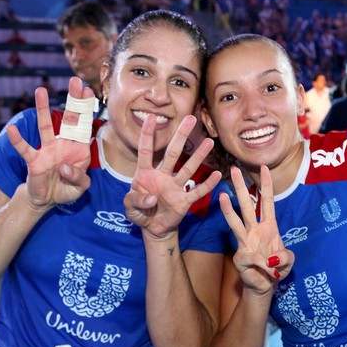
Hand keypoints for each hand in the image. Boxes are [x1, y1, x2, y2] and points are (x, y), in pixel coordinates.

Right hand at [7, 76, 92, 209]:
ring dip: (43, 109)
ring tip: (40, 90)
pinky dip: (18, 140)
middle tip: (76, 81)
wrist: (48, 199)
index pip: (84, 126)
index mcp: (79, 148)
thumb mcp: (80, 188)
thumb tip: (64, 168)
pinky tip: (12, 129)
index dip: (86, 110)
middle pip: (69, 119)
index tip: (89, 91)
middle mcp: (63, 144)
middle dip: (73, 101)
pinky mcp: (34, 160)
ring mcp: (47, 150)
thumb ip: (78, 178)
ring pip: (45, 126)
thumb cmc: (67, 189)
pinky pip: (25, 148)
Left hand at [124, 114, 221, 238]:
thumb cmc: (140, 213)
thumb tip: (152, 198)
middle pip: (172, 153)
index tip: (151, 117)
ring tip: (209, 142)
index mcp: (145, 174)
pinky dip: (208, 185)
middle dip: (180, 136)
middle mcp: (162, 176)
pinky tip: (217, 175)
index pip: (145, 151)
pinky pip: (197, 192)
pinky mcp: (184, 201)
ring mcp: (175, 187)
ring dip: (198, 156)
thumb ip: (136, 201)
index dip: (147, 134)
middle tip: (190, 118)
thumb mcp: (129, 209)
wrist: (153, 229)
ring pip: (188, 169)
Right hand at [219, 165, 293, 295]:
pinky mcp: (240, 257)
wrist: (266, 285)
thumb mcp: (289, 261)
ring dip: (228, 209)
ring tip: (221, 195)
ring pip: (236, 222)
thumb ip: (285, 257)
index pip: (267, 201)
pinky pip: (253, 258)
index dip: (266, 185)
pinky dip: (265, 266)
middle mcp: (254, 230)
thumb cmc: (276, 268)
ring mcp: (245, 242)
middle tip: (233, 169)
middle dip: (240, 187)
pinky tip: (270, 272)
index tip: (263, 167)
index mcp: (268, 226)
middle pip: (246, 205)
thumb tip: (270, 259)